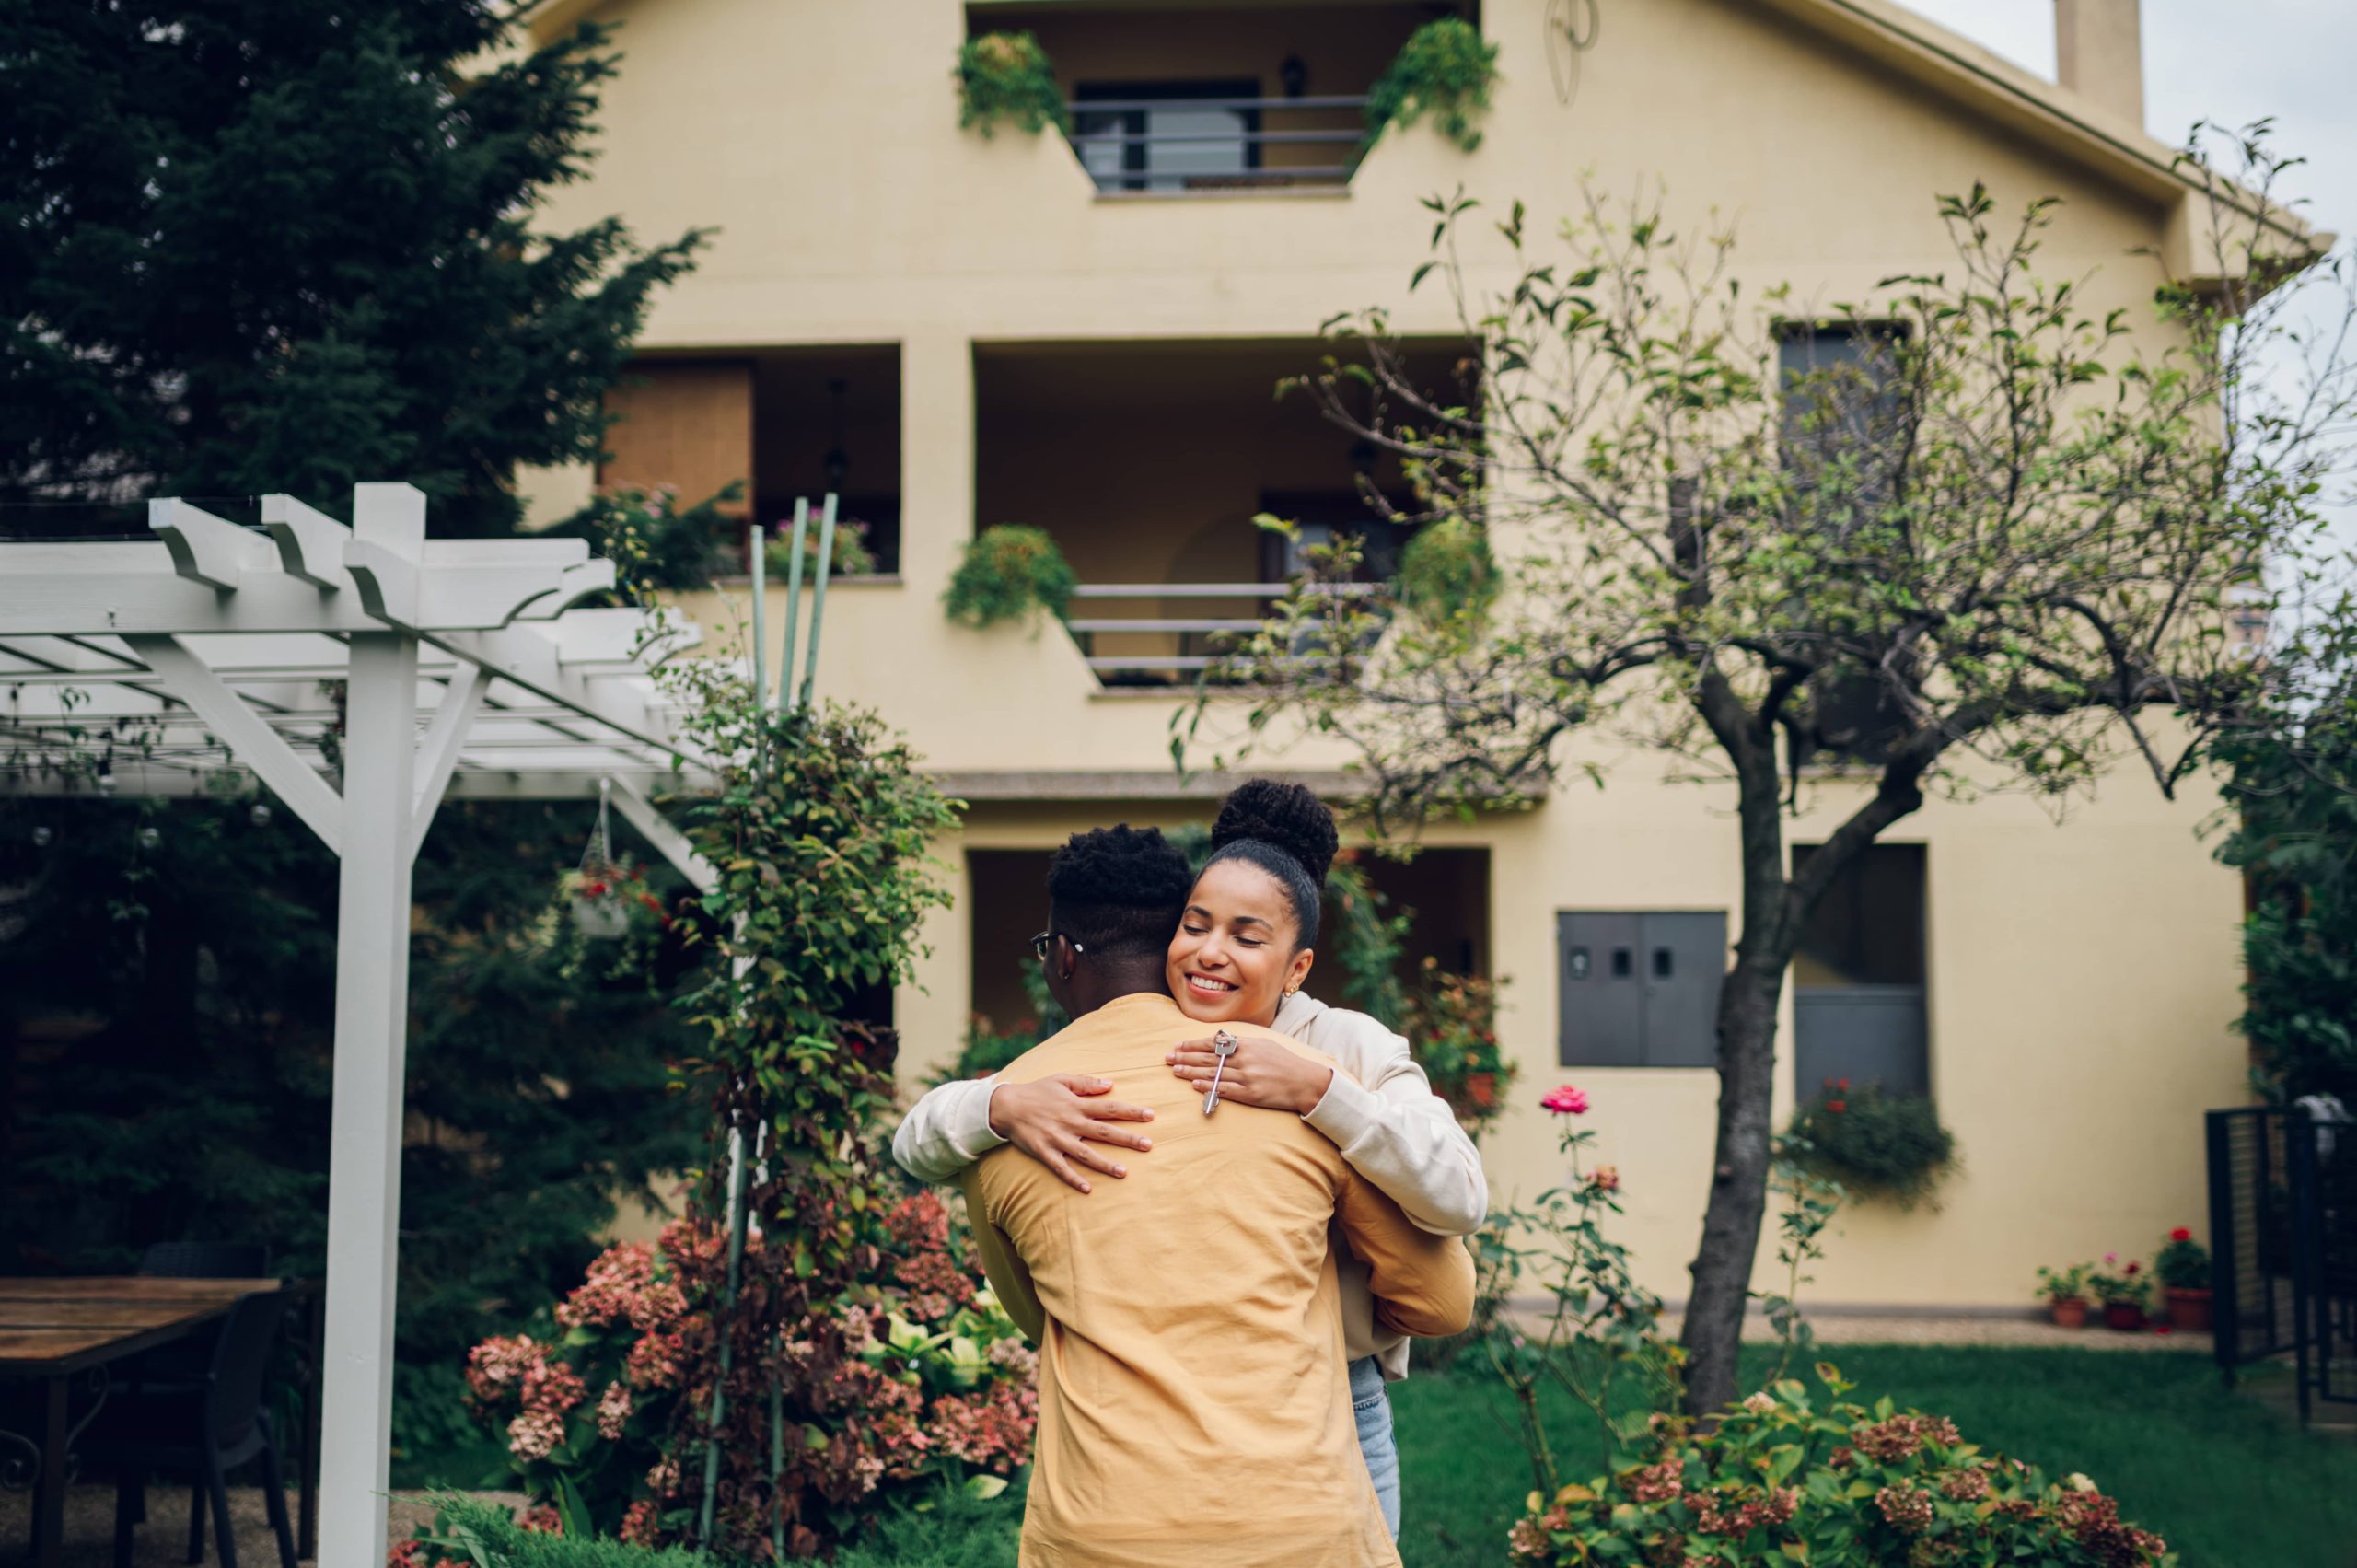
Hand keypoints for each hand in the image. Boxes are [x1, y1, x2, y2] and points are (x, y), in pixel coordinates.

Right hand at [987, 1074, 1155, 1193]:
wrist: (1005, 1106)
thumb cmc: (1036, 1091)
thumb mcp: (1061, 1079)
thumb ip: (1086, 1083)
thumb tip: (1110, 1084)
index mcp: (1076, 1104)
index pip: (1109, 1107)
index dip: (1130, 1111)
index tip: (1151, 1115)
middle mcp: (1070, 1122)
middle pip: (1103, 1131)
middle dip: (1127, 1138)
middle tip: (1148, 1145)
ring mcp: (1057, 1139)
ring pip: (1085, 1153)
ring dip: (1105, 1163)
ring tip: (1124, 1172)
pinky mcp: (1044, 1152)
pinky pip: (1061, 1168)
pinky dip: (1074, 1178)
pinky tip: (1088, 1189)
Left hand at [1167, 1034, 1334, 1115]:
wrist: (1305, 1082)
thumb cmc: (1285, 1062)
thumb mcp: (1264, 1044)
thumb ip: (1242, 1043)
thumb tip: (1221, 1041)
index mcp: (1247, 1044)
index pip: (1213, 1043)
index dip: (1193, 1044)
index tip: (1178, 1045)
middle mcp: (1244, 1059)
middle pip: (1208, 1058)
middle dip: (1185, 1057)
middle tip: (1168, 1058)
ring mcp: (1246, 1077)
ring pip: (1212, 1074)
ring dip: (1191, 1073)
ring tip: (1175, 1071)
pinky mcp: (1250, 1094)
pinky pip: (1223, 1090)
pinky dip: (1208, 1088)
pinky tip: (1194, 1086)